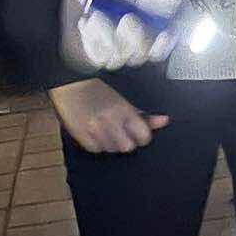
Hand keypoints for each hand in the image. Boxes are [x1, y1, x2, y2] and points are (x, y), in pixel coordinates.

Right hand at [50, 79, 168, 153]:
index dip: (142, 137)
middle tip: (120, 132)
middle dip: (126, 141)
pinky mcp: (80, 135)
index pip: (143, 137)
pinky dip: (97, 144)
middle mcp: (111, 121)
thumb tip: (165, 121)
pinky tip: (95, 133)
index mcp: (125, 110)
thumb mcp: (124, 101)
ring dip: (111, 143)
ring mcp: (94, 129)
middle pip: (128, 147)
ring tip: (106, 130)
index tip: (138, 133)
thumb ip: (144, 115)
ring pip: (112, 150)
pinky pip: (96, 150)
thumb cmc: (99, 90)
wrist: (70, 85)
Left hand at [61, 0, 183, 72]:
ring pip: (121, 57)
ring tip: (96, 15)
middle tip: (128, 19)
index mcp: (142, 25)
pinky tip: (86, 24)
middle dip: (137, 39)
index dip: (166, 44)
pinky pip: (99, 57)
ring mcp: (108, 50)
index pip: (161, 44)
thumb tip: (179, 3)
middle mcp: (127, 41)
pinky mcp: (90, 57)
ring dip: (109, 35)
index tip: (166, 35)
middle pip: (143, 55)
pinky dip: (93, 39)